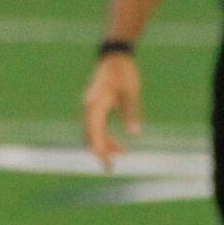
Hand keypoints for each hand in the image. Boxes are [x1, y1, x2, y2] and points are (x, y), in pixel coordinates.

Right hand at [82, 50, 140, 167]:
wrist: (114, 56)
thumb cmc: (123, 72)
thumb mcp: (130, 92)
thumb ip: (131, 113)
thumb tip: (135, 134)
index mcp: (95, 104)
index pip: (94, 132)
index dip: (99, 148)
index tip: (105, 162)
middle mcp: (88, 108)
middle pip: (90, 135)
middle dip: (100, 151)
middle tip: (110, 168)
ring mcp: (90, 108)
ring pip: (93, 133)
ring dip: (104, 144)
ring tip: (121, 154)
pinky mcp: (94, 108)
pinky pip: (96, 127)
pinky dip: (104, 136)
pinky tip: (117, 145)